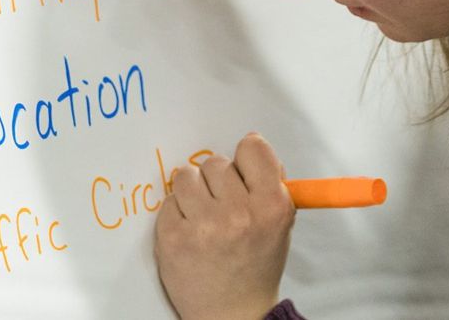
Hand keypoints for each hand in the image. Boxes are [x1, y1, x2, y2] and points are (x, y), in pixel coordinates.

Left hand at [154, 133, 295, 319]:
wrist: (233, 314)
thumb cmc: (255, 266)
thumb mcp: (280, 224)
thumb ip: (271, 184)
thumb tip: (252, 144)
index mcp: (271, 206)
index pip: (252, 148)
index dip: (245, 157)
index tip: (241, 169)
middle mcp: (239, 214)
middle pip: (216, 162)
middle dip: (217, 181)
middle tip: (221, 204)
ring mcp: (204, 226)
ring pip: (186, 175)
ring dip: (192, 191)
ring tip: (202, 215)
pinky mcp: (173, 238)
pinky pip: (168, 200)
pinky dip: (176, 213)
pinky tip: (190, 231)